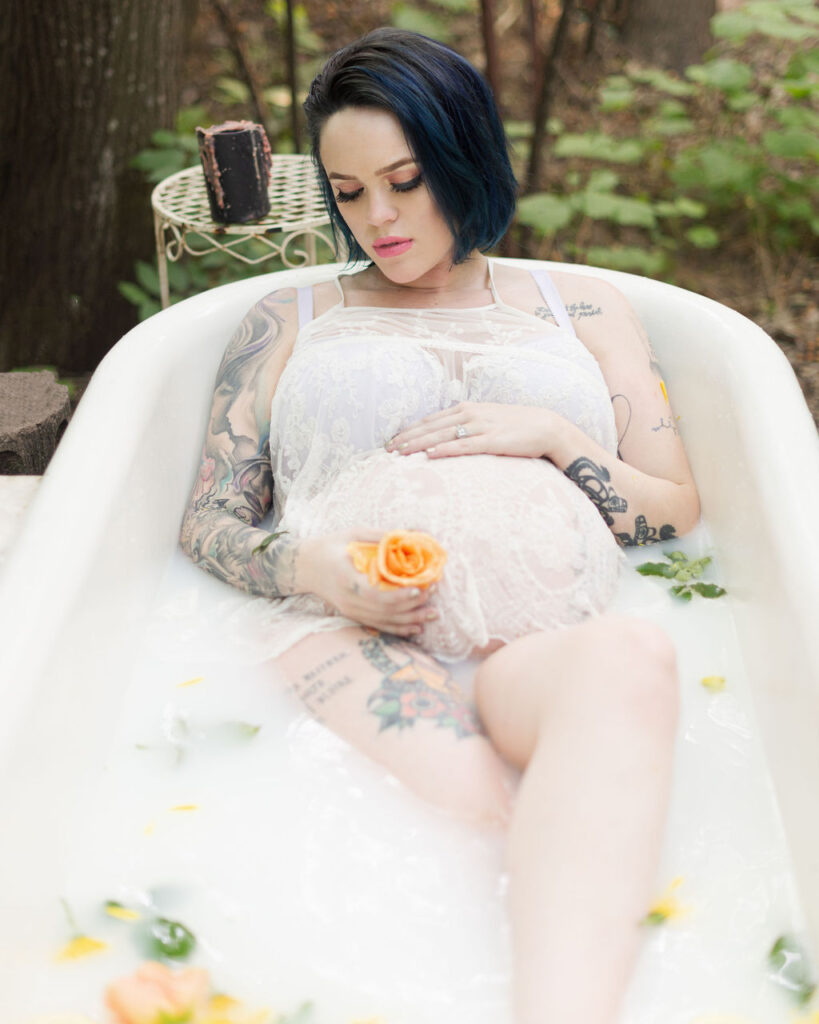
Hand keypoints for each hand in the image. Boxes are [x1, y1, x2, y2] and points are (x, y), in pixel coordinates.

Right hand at [299, 529, 437, 637]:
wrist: (304, 566)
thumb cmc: (330, 546)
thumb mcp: (353, 534)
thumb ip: (380, 536)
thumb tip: (412, 535)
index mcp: (347, 579)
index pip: (375, 594)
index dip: (399, 596)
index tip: (419, 588)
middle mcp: (348, 600)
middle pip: (384, 611)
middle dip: (412, 606)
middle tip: (433, 594)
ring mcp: (350, 610)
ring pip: (384, 621)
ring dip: (411, 620)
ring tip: (433, 615)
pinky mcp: (352, 615)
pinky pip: (378, 626)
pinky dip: (398, 629)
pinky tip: (416, 628)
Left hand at [386, 401, 555, 459]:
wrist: (546, 426)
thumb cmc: (516, 426)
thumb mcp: (487, 420)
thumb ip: (466, 426)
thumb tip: (447, 436)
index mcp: (466, 409)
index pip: (430, 420)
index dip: (409, 430)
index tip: (392, 440)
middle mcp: (469, 415)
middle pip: (430, 427)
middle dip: (406, 438)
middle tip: (386, 450)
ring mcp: (480, 427)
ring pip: (441, 436)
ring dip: (418, 444)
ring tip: (399, 454)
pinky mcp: (491, 441)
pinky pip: (463, 446)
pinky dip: (445, 449)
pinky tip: (430, 454)